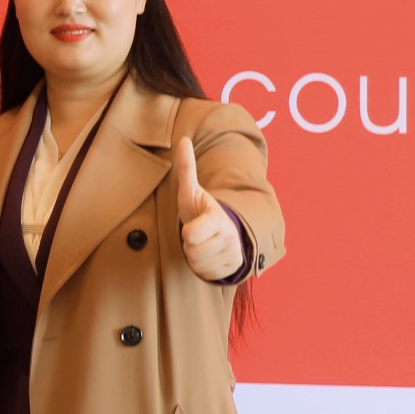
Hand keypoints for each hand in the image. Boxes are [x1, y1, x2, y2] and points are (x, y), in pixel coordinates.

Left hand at [176, 137, 242, 281]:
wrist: (223, 231)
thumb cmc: (201, 210)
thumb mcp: (191, 191)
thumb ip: (187, 168)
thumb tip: (182, 140)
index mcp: (217, 218)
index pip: (192, 234)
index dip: (187, 232)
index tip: (191, 228)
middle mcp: (228, 237)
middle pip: (192, 251)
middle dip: (189, 244)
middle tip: (196, 234)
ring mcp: (232, 254)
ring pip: (198, 264)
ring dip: (194, 256)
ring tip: (202, 243)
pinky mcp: (232, 268)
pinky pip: (205, 274)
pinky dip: (203, 267)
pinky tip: (208, 255)